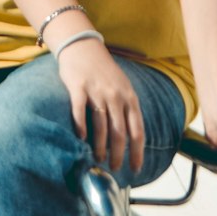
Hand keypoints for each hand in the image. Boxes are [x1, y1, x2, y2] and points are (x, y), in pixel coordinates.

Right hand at [56, 39, 145, 172]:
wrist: (83, 46)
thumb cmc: (104, 71)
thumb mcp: (123, 87)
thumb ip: (127, 109)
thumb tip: (130, 138)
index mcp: (130, 97)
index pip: (137, 130)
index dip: (137, 152)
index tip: (135, 169)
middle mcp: (116, 95)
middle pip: (119, 133)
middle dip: (118, 155)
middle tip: (113, 168)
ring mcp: (97, 91)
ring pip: (101, 126)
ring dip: (100, 147)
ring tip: (98, 159)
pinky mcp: (79, 87)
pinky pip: (80, 111)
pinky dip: (81, 127)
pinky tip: (81, 138)